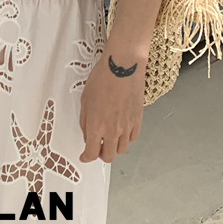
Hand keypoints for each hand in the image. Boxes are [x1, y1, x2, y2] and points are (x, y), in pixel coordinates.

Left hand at [78, 43, 144, 163]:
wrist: (123, 66)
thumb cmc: (102, 78)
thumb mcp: (85, 99)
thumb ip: (85, 121)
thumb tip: (88, 135)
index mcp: (96, 125)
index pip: (92, 153)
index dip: (86, 157)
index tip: (84, 156)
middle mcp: (113, 130)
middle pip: (108, 156)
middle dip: (101, 154)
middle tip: (97, 147)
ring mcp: (127, 126)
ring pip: (122, 149)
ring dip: (114, 147)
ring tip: (109, 137)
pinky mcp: (138, 120)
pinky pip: (132, 138)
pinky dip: (126, 138)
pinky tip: (121, 130)